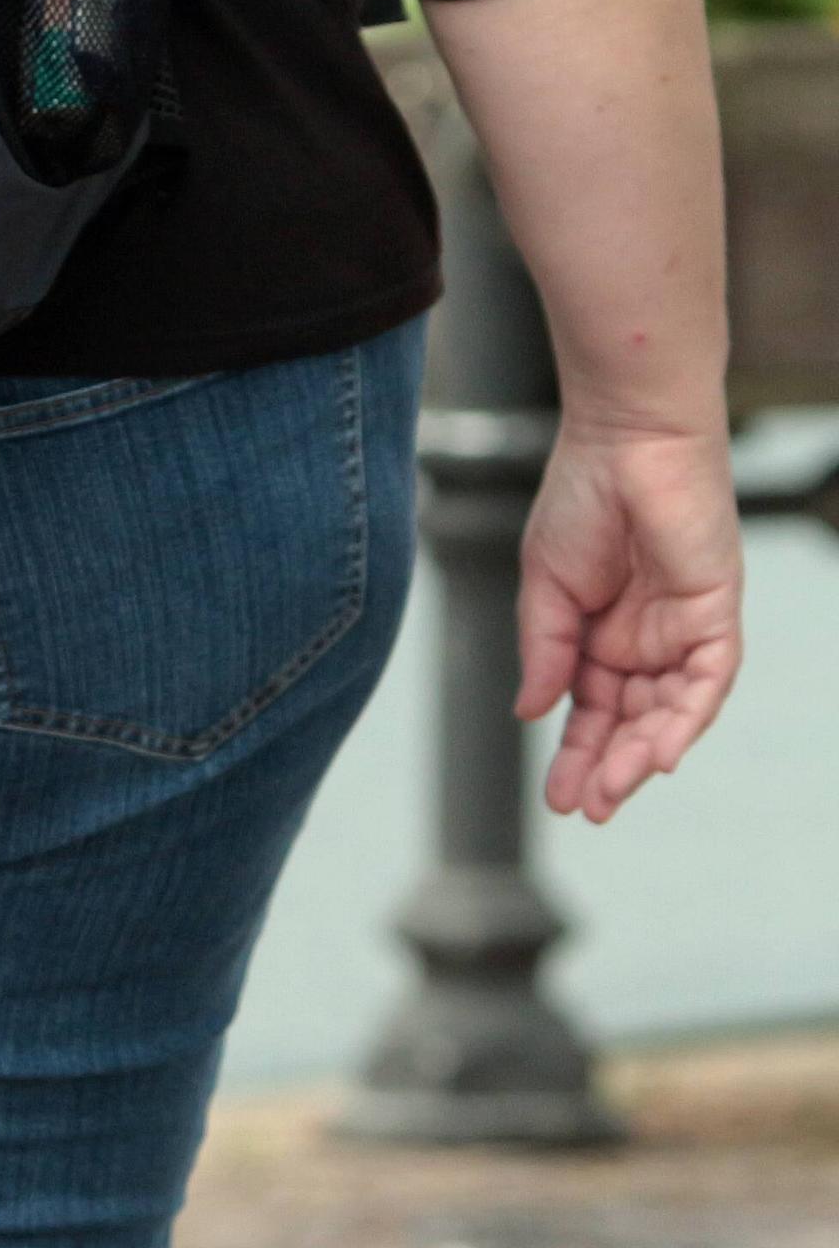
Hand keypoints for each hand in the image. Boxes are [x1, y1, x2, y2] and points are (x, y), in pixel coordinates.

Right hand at [514, 419, 743, 822]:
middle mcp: (647, 640)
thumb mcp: (544, 586)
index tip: (555, 798)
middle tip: (584, 807)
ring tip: (609, 792)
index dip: (575, 753)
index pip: (592, 710)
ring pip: (671, 711)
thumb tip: (531, 711)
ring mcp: (684, 629)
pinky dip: (688, 718)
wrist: (624, 440)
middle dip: (608, 767)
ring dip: (643, 754)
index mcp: (601, 634)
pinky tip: (662, 754)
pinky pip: (709, 680)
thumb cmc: (579, 497)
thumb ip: (545, 650)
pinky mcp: (716, 613)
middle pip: (632, 721)